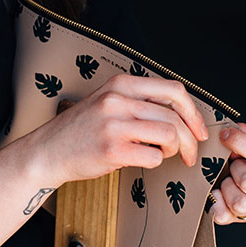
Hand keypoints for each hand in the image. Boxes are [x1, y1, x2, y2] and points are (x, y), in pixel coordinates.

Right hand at [22, 74, 209, 184]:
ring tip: (163, 155)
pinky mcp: (112, 150)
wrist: (47, 151)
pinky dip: (155, 162)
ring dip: (173, 150)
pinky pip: (153, 157)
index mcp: (121, 84)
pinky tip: (142, 160)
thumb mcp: (108, 102)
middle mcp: (118, 100)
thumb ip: (139, 102)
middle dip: (190, 139)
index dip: (193, 112)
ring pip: (169, 135)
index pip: (174, 90)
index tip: (198, 128)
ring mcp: (114, 125)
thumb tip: (181, 114)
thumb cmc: (80, 130)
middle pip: (175, 116)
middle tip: (189, 152)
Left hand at [210, 122, 245, 224]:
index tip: (225, 135)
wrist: (235, 189)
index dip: (242, 144)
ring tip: (225, 181)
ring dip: (226, 187)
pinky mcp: (235, 221)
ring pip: (238, 201)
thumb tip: (238, 128)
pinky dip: (215, 201)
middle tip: (231, 166)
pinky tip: (216, 192)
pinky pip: (222, 214)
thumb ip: (244, 138)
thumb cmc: (244, 165)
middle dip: (234, 169)